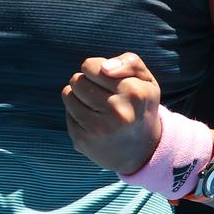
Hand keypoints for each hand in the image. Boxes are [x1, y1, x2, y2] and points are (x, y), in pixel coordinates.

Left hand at [61, 53, 162, 174]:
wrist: (142, 151)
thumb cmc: (140, 106)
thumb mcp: (146, 80)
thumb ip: (129, 62)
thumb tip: (104, 68)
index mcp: (134, 93)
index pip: (89, 66)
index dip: (96, 69)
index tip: (107, 79)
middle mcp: (117, 112)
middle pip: (76, 80)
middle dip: (86, 82)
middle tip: (103, 94)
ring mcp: (98, 128)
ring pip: (67, 94)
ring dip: (79, 97)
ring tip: (97, 106)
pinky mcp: (82, 140)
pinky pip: (67, 113)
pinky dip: (76, 113)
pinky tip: (94, 122)